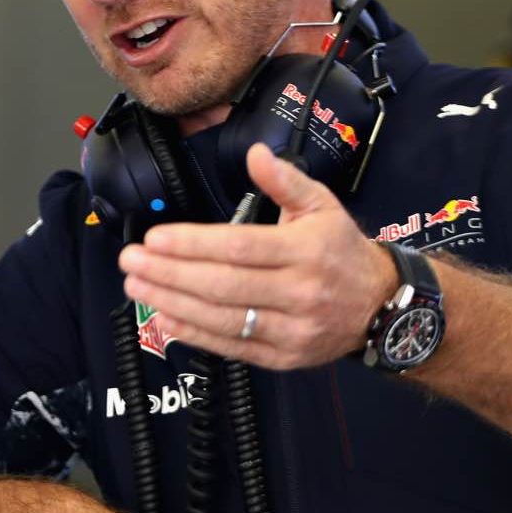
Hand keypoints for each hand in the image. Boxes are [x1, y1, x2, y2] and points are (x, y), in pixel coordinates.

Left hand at [119, 143, 397, 370]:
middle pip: (223, 285)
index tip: (155, 238)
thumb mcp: (323, 206)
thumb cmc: (341, 251)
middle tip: (130, 261)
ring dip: (172, 303)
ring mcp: (291, 330)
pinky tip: (163, 317)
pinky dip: (194, 334)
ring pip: (223, 319)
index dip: (193, 244)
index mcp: (306, 250)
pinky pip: (232, 347)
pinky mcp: (283, 358)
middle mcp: (299, 292)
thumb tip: (255, 154)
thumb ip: (285, 180)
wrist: (382, 307)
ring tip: (137, 285)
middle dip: (170, 273)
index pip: (239, 247)